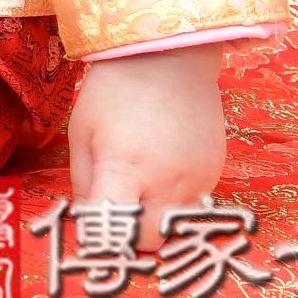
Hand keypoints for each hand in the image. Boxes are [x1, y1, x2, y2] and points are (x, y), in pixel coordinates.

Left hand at [65, 42, 228, 247]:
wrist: (168, 55)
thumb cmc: (113, 91)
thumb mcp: (82, 133)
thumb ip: (82, 184)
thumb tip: (88, 222)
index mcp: (125, 168)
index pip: (114, 232)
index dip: (99, 240)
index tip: (91, 230)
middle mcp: (167, 182)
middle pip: (151, 242)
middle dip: (129, 237)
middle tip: (116, 212)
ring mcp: (197, 180)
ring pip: (177, 229)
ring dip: (156, 223)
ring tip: (139, 189)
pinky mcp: (215, 173)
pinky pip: (195, 207)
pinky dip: (176, 204)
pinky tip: (161, 172)